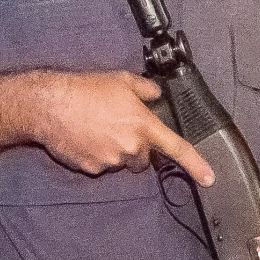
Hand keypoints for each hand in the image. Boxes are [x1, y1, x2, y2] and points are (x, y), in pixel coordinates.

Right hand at [23, 71, 213, 184]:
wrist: (49, 105)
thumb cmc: (85, 89)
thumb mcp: (122, 80)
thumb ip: (146, 89)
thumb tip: (156, 94)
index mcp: (143, 125)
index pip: (177, 148)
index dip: (196, 164)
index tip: (209, 178)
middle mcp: (130, 146)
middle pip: (144, 158)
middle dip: (136, 147)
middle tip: (118, 127)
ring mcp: (111, 160)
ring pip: (121, 162)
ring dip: (115, 150)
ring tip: (96, 128)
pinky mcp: (92, 169)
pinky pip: (101, 166)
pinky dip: (96, 155)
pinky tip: (84, 138)